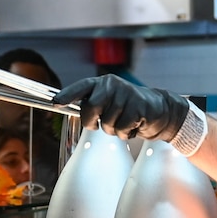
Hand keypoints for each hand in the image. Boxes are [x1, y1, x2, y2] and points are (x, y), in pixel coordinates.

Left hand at [54, 76, 192, 140]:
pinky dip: (127, 133)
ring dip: (114, 130)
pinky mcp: (138, 106)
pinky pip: (122, 129)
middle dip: (93, 122)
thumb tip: (65, 107)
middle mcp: (113, 85)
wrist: (160, 110)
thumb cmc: (129, 109)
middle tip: (102, 123)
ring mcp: (126, 94)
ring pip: (107, 123)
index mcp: (103, 83)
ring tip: (125, 122)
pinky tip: (135, 125)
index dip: (67, 95)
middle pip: (91, 109)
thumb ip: (92, 104)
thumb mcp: (109, 103)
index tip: (55, 102)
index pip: (82, 87)